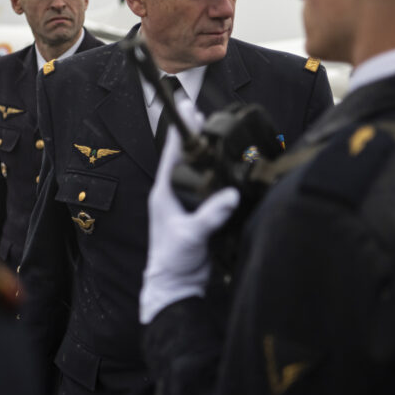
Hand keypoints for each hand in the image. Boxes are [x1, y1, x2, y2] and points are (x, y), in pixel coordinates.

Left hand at [140, 100, 238, 323]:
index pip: (172, 154)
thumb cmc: (173, 261)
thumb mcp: (191, 236)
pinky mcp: (199, 213)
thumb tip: (230, 196)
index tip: (187, 108)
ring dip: (205, 152)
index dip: (180, 130)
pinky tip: (225, 165)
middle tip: (204, 111)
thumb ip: (210, 216)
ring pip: (196, 171)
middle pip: (184, 157)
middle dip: (195, 135)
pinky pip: (207, 187)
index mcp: (164, 193)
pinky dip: (214, 173)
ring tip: (215, 131)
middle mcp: (173, 194)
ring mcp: (186, 203)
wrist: (177, 286)